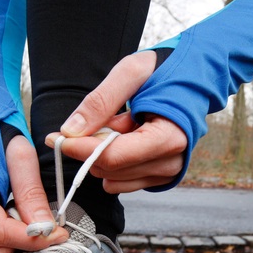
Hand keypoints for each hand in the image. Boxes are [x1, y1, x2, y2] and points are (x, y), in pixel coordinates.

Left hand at [45, 51, 186, 193]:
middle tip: (97, 119)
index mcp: (170, 136)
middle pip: (110, 170)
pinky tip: (125, 139)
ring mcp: (167, 173)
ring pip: (112, 179)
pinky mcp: (160, 179)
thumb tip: (70, 130)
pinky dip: (113, 163)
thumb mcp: (131, 72)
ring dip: (103, 154)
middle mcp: (172, 161)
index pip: (115, 156)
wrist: (195, 78)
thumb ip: (100, 100)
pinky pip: (121, 182)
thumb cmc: (166, 70)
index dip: (81, 149)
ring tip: (120, 125)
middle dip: (91, 147)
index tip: (57, 137)